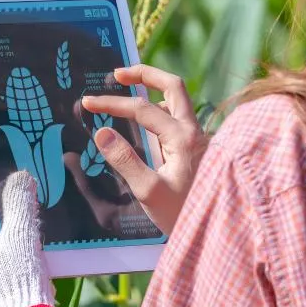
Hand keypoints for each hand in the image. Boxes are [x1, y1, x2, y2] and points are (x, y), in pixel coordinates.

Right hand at [80, 64, 208, 234]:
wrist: (217, 233)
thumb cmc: (182, 215)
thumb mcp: (148, 192)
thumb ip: (125, 160)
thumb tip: (102, 132)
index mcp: (183, 138)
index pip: (142, 109)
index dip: (112, 103)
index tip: (88, 103)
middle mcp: (195, 132)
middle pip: (173, 86)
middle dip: (144, 75)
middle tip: (118, 73)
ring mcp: (199, 139)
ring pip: (178, 101)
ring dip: (154, 91)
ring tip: (129, 93)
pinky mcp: (198, 149)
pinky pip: (179, 118)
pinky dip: (160, 110)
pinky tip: (146, 123)